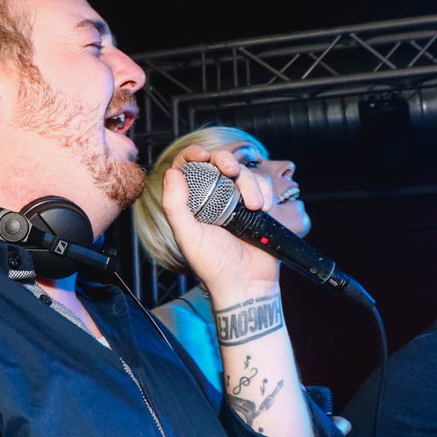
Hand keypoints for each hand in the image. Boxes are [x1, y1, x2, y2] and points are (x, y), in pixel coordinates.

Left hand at [160, 145, 278, 299]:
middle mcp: (214, 197)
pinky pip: (263, 184)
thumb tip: (171, 173)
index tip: (202, 155)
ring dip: (251, 184)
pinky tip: (263, 209)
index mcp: (192, 202)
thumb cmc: (214, 264)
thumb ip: (175, 206)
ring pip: (244, 172)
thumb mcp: (187, 236)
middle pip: (219, 162)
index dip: (193, 154)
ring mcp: (238, 200)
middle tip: (230, 169)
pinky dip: (265, 192)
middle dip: (226, 159)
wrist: (247, 282)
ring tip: (254, 207)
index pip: (188, 167)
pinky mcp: (259, 205)